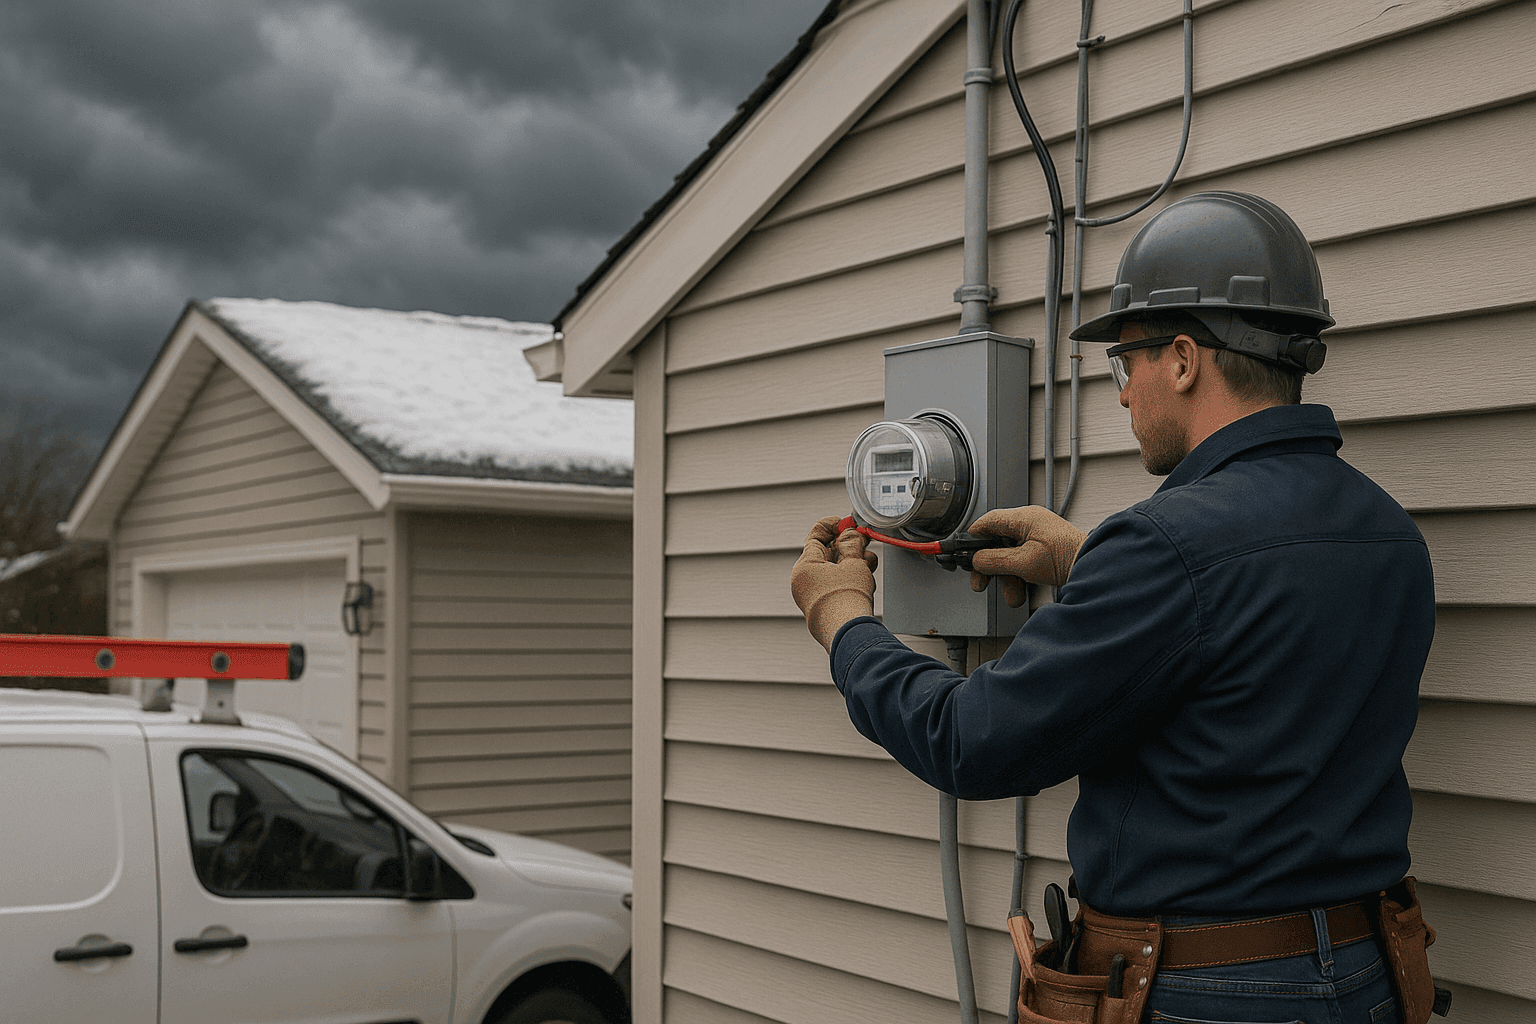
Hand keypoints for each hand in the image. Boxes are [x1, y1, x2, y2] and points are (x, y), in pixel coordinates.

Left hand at [790, 516, 877, 650]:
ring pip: (832, 571)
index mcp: (804, 567)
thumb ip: (851, 543)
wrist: (850, 635)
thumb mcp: (853, 562)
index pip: (815, 537)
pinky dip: (849, 578)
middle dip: (847, 546)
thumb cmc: (847, 600)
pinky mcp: (823, 609)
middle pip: (825, 554)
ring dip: (852, 562)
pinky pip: (834, 586)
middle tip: (863, 539)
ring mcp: (812, 597)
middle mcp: (803, 582)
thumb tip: (850, 533)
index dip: (831, 525)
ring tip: (868, 560)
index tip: (845, 521)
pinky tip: (865, 576)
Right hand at [966, 505, 1086, 604]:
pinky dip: (1019, 576)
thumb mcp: (1023, 563)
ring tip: (1013, 595)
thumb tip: (976, 560)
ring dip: (1007, 578)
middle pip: (997, 542)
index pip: (987, 522)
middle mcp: (1030, 523)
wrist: (1097, 569)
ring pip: (1010, 555)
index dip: (973, 539)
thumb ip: (995, 561)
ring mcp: (1038, 536)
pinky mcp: (1045, 549)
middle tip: (981, 581)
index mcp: (1024, 518)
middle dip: (990, 566)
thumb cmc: (1068, 559)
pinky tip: (1023, 590)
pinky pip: (1023, 560)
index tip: (964, 553)